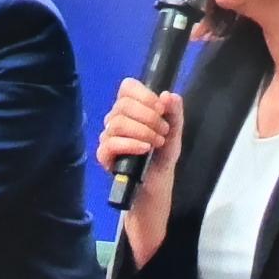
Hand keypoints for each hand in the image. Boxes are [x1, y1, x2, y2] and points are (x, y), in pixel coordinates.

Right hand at [95, 79, 181, 265]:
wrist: (155, 191)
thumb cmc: (161, 161)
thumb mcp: (174, 136)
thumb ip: (174, 114)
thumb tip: (169, 95)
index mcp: (132, 111)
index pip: (127, 87)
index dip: (144, 95)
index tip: (160, 109)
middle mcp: (116, 121)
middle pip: (123, 104)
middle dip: (148, 116)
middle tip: (163, 132)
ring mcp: (108, 138)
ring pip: (117, 122)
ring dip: (142, 131)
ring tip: (157, 144)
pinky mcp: (104, 157)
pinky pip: (110, 143)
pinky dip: (130, 144)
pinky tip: (144, 150)